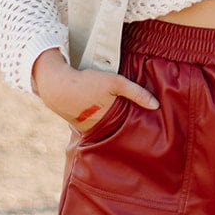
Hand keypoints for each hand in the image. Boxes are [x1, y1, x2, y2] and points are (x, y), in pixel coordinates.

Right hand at [31, 48, 158, 131]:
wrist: (58, 87)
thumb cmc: (87, 83)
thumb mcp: (115, 82)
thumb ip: (136, 93)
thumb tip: (156, 105)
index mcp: (112, 122)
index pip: (132, 131)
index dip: (142, 130)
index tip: (154, 131)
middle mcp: (102, 131)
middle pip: (121, 132)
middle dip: (130, 131)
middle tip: (145, 132)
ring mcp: (91, 130)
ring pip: (110, 130)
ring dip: (117, 127)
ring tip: (128, 124)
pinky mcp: (83, 127)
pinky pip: (98, 128)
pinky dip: (104, 124)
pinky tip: (108, 118)